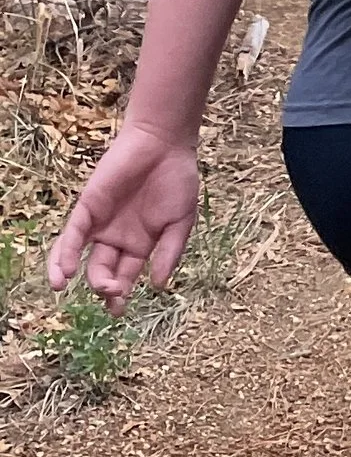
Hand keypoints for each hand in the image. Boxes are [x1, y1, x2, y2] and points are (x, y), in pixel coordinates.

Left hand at [48, 124, 200, 312]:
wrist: (164, 145)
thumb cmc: (178, 181)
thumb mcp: (181, 223)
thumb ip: (169, 253)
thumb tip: (158, 286)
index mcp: (140, 244)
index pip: (125, 276)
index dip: (120, 295)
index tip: (118, 310)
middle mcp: (116, 237)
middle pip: (102, 270)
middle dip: (104, 287)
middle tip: (112, 295)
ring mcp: (100, 223)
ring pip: (77, 255)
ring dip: (69, 273)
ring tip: (64, 287)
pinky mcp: (88, 207)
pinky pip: (72, 234)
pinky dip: (64, 253)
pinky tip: (64, 271)